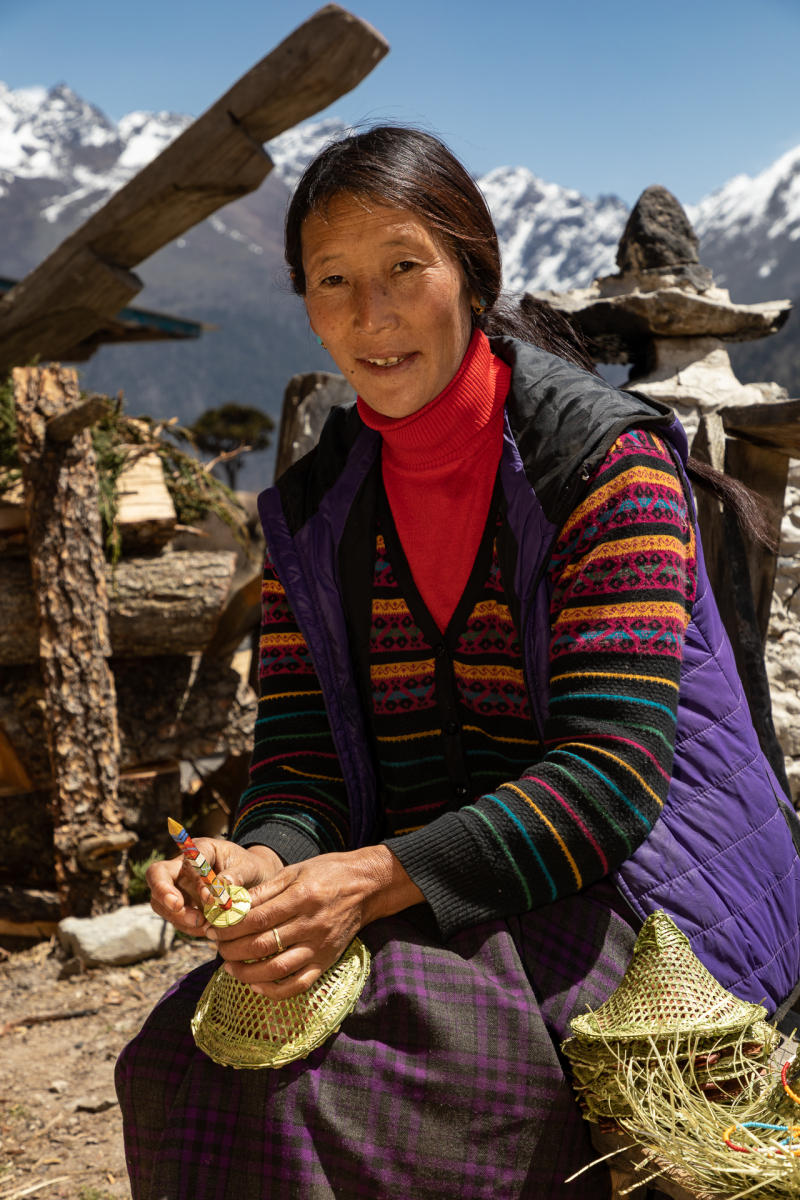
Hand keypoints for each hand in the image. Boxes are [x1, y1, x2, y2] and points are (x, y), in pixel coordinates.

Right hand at [147, 839, 282, 936]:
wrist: (254, 882)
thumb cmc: (252, 869)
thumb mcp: (250, 867)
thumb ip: (236, 875)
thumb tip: (222, 886)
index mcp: (201, 849)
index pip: (186, 860)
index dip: (194, 879)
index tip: (210, 898)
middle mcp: (183, 866)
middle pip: (157, 875)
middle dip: (164, 893)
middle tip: (178, 908)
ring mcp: (179, 887)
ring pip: (160, 901)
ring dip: (177, 916)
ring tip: (203, 925)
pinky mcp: (181, 906)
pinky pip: (174, 918)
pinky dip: (187, 927)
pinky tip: (206, 929)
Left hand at [208, 845, 421, 998]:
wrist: (367, 886)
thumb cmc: (328, 873)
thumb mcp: (295, 871)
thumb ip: (263, 890)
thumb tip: (231, 904)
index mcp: (302, 897)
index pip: (257, 918)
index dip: (230, 926)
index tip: (214, 928)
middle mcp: (311, 924)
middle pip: (263, 944)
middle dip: (232, 948)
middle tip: (216, 946)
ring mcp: (320, 946)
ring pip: (277, 969)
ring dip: (247, 972)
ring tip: (229, 966)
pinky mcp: (326, 962)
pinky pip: (298, 984)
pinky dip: (274, 990)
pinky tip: (255, 984)